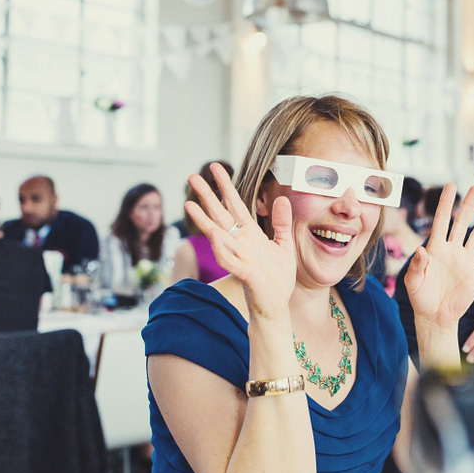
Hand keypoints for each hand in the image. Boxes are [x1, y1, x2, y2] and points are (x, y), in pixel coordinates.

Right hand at [185, 163, 295, 321]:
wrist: (276, 305)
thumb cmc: (277, 277)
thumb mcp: (284, 245)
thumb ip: (281, 222)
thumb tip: (281, 198)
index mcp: (250, 234)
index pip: (235, 204)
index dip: (225, 186)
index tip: (215, 167)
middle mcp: (240, 242)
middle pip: (220, 214)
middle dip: (207, 196)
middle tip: (192, 176)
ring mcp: (240, 257)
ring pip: (218, 235)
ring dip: (204, 221)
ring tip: (189, 204)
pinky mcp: (244, 273)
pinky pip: (229, 259)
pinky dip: (221, 248)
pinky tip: (213, 235)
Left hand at [404, 184, 473, 329]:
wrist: (434, 316)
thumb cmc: (420, 298)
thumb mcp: (413, 282)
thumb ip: (416, 266)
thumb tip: (421, 250)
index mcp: (436, 249)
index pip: (441, 221)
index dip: (445, 203)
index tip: (450, 185)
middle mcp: (451, 251)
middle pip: (461, 223)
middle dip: (468, 205)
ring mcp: (464, 262)